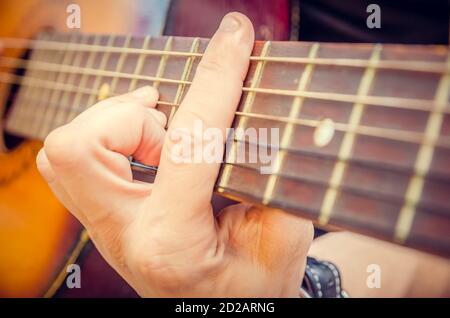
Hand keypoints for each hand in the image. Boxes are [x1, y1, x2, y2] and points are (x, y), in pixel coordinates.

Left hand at [37, 12, 312, 296]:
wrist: (230, 308)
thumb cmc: (258, 281)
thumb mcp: (284, 234)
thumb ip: (273, 174)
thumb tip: (260, 106)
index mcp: (175, 243)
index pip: (189, 142)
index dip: (217, 80)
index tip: (236, 38)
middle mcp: (125, 236)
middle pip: (82, 147)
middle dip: (132, 115)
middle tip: (173, 122)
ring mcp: (107, 229)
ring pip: (67, 152)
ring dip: (117, 124)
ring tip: (163, 132)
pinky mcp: (104, 219)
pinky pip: (76, 163)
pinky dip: (109, 137)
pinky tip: (151, 144)